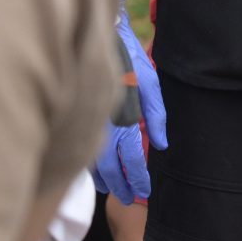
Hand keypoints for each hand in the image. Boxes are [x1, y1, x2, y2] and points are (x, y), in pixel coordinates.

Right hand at [93, 10, 165, 206]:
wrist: (99, 40)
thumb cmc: (129, 61)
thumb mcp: (150, 84)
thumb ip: (157, 116)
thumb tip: (161, 144)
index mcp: (124, 120)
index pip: (132, 160)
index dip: (139, 178)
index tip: (145, 190)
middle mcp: (104, 127)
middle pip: (110, 169)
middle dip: (121, 187)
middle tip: (130, 199)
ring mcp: (89, 124)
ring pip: (93, 163)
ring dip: (104, 180)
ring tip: (113, 191)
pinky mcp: (80, 120)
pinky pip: (83, 150)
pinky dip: (90, 166)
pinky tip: (96, 173)